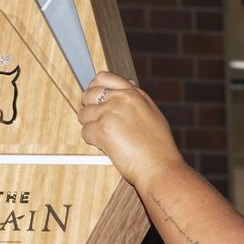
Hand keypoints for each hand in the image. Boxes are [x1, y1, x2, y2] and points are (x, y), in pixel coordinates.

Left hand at [78, 71, 186, 191]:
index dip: (94, 87)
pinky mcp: (102, 129)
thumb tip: (125, 89)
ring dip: (90, 126)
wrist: (160, 166)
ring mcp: (110, 112)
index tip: (93, 96)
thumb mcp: (152, 114)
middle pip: (89, 94)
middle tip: (97, 121)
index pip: (104, 77)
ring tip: (106, 137)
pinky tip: (106, 146)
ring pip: (84, 114)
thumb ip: (135, 101)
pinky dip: (92, 141)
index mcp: (134, 93)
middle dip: (89, 108)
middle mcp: (121, 99)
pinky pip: (85, 131)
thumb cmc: (159, 147)